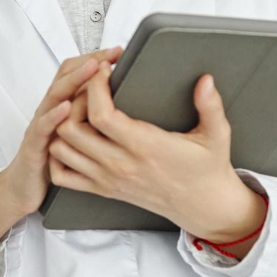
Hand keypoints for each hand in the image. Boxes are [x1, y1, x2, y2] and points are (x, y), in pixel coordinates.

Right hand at [0, 45, 123, 243]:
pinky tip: (66, 108)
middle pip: (65, 77)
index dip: (96, 59)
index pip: (76, 73)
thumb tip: (123, 106)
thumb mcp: (77, 134)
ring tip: (92, 68)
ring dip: (74, 80)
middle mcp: (49, 111)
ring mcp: (40, 126)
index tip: (119, 52)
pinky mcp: (33, 145)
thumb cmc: (54, 160)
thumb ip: (92, 117)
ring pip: (55, 96)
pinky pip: (43, 128)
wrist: (22, 188)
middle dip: (89, 62)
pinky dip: (54, 115)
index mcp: (60, 106)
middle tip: (110, 53)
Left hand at [48, 65, 267, 246]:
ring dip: (64, 125)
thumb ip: (211, 106)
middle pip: (71, 130)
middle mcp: (120, 164)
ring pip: (62, 149)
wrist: (202, 205)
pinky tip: (76, 139)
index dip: (95, 88)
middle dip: (74, 100)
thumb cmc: (207, 169)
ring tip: (81, 109)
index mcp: (145, 147)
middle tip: (89, 86)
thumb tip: (206, 80)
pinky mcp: (103, 189)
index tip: (103, 70)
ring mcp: (108, 179)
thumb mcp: (216, 135)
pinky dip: (60, 156)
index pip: (102, 116)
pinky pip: (63, 175)